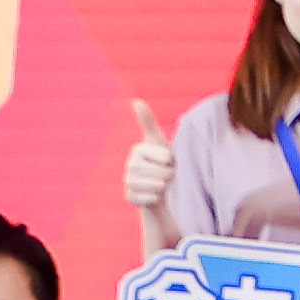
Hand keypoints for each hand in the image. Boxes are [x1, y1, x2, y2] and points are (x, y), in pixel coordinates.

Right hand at [120, 98, 175, 217]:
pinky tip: (152, 194)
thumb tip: (135, 101)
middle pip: (163, 173)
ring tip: (160, 183)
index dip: (172, 161)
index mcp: (138, 149)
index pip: (166, 157)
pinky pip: (151, 199)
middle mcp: (129, 164)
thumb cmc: (160, 161)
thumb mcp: (159, 141)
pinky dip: (156, 198)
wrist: (155, 188)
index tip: (167, 161)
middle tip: (165, 174)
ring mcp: (128, 181)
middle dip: (170, 175)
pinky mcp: (129, 196)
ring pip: (157, 186)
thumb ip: (147, 122)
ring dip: (164, 186)